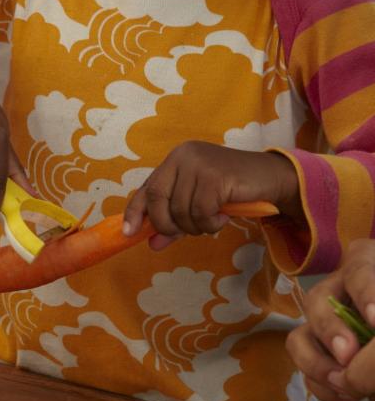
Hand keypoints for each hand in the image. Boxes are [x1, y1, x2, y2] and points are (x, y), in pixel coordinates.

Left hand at [123, 141, 301, 248]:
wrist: (271, 178)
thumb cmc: (232, 191)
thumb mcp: (198, 204)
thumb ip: (175, 221)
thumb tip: (152, 243)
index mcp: (175, 160)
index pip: (146, 188)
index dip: (135, 212)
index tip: (129, 233)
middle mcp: (183, 156)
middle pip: (157, 199)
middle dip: (166, 224)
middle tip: (184, 233)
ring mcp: (199, 163)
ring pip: (180, 209)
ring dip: (195, 226)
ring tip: (212, 221)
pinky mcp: (215, 175)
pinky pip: (201, 211)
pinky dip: (209, 223)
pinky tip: (222, 217)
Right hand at [286, 239, 374, 400]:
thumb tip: (355, 358)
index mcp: (365, 266)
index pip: (360, 271)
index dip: (365, 294)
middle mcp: (337, 290)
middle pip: (317, 303)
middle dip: (330, 332)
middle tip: (349, 355)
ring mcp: (323, 323)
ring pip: (299, 339)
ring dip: (318, 366)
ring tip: (349, 386)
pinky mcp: (319, 354)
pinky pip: (305, 370)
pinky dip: (324, 386)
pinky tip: (350, 394)